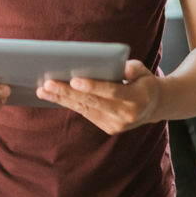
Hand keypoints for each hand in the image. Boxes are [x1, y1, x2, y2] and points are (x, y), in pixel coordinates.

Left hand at [35, 60, 160, 133]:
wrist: (152, 107)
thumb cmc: (143, 82)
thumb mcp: (144, 72)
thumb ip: (134, 68)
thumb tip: (123, 69)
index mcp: (137, 99)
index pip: (111, 91)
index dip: (92, 86)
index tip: (74, 80)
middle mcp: (126, 115)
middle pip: (92, 101)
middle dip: (68, 92)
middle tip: (47, 83)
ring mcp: (116, 124)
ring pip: (84, 109)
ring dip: (62, 99)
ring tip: (43, 90)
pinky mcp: (108, 128)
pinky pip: (86, 113)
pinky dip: (69, 104)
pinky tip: (53, 96)